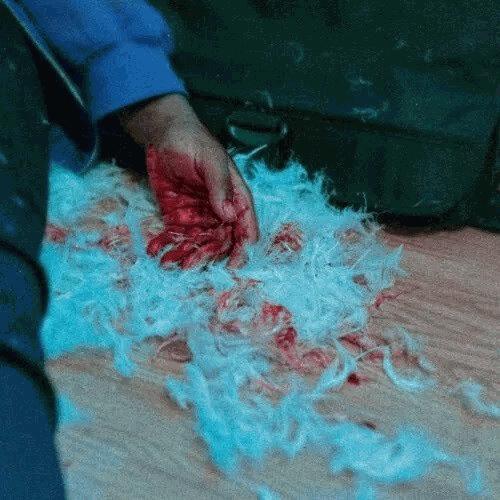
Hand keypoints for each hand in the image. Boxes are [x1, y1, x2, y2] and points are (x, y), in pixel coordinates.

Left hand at [120, 94, 258, 268]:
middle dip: (210, 255)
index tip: (235, 263)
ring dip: (189, 255)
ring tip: (172, 263)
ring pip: (200, 242)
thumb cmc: (191, 140)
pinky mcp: (180, 216)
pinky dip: (170, 246)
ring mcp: (200, 214)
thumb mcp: (209, 159)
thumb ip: (220, 185)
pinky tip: (158, 252)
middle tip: (193, 265)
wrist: (162, 133)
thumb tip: (229, 214)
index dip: (243, 245)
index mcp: (235, 195)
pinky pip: (179, 236)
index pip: (245, 224)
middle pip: (222, 239)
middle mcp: (220, 209)